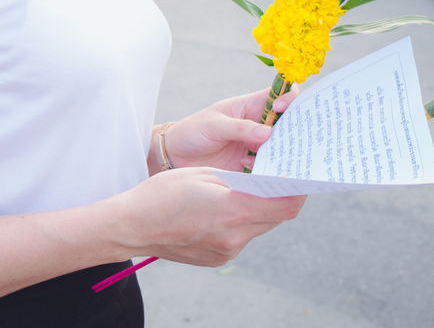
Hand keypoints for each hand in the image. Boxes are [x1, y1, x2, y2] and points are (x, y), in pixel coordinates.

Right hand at [119, 168, 304, 266]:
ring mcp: (226, 252)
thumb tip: (269, 182)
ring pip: (259, 227)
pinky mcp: (218, 258)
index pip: (285, 205)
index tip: (301, 175)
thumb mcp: (205, 175)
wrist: (133, 226)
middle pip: (276, 217)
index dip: (299, 189)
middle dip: (280, 197)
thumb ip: (241, 180)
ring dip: (260, 209)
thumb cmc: (164, 193)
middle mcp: (234, 237)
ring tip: (247, 190)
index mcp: (233, 211)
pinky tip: (225, 207)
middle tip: (279, 176)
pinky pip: (242, 237)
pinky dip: (242, 221)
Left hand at [162, 86, 298, 171]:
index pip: (281, 95)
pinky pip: (269, 168)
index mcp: (252, 106)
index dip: (289, 98)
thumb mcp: (214, 125)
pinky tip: (249, 169)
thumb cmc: (192, 132)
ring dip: (281, 153)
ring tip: (266, 159)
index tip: (281, 108)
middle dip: (294, 131)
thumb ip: (240, 128)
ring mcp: (257, 147)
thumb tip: (268, 133)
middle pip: (289, 124)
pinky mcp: (252, 167)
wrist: (175, 158)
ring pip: (282, 148)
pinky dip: (267, 170)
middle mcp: (259, 126)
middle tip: (290, 141)